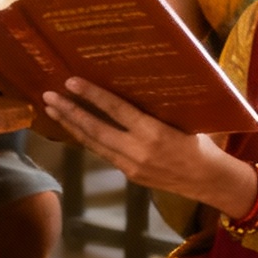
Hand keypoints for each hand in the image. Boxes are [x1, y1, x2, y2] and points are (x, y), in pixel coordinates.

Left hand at [40, 76, 247, 210]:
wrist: (209, 179)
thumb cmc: (200, 140)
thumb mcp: (182, 118)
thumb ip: (156, 106)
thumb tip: (134, 78)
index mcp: (154, 132)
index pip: (116, 110)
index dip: (92, 95)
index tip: (71, 81)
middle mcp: (138, 150)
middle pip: (96, 129)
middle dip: (70, 111)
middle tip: (48, 95)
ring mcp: (131, 165)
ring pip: (94, 143)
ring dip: (71, 125)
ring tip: (51, 109)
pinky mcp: (129, 174)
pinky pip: (103, 153)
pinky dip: (86, 138)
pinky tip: (74, 127)